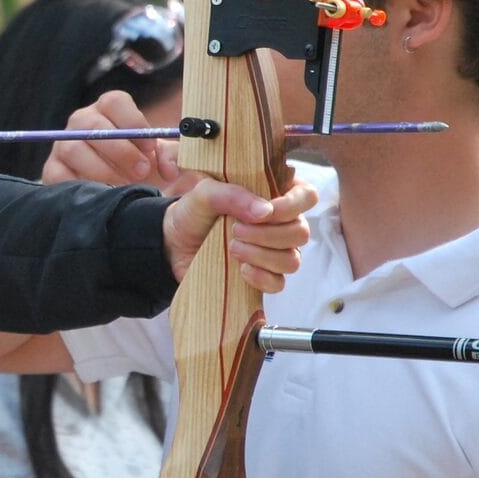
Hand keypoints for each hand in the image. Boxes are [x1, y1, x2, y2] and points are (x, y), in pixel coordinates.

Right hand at [43, 92, 195, 192]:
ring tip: (122, 185)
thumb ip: (170, 158)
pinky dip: (82, 185)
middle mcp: (81, 121)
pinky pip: (60, 174)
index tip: (150, 146)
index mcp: (108, 110)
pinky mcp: (51, 169)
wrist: (111, 190)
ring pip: (75, 149)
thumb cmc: (136, 166)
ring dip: (102, 170)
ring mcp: (63, 144)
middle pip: (93, 125)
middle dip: (121, 151)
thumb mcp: (156, 158)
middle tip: (141, 171)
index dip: (133, 122)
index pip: (115, 101)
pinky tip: (100, 194)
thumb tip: (171, 168)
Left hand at [163, 177, 316, 292]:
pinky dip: (261, 277)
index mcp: (273, 196)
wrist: (172, 243)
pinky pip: (279, 283)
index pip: (306, 196)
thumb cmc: (193, 213)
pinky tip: (242, 269)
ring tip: (232, 248)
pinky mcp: (263, 276)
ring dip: (262, 255)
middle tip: (235, 230)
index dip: (291, 205)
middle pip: (301, 232)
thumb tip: (264, 212)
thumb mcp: (204, 194)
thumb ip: (232, 194)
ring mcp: (274, 252)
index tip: (264, 212)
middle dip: (268, 233)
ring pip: (292, 260)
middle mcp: (280, 224)